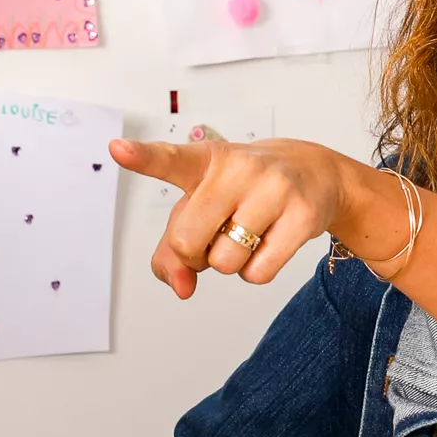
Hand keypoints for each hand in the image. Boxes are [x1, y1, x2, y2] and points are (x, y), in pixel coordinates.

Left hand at [108, 131, 390, 297]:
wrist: (318, 173)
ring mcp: (274, 189)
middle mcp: (239, 168)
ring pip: (225, 262)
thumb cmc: (246, 191)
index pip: (169, 159)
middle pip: (188, 241)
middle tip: (216, 236)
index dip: (142, 157)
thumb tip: (180, 287)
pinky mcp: (303, 216)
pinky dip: (256, 271)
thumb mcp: (203, 206)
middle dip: (196, 254)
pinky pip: (259, 273)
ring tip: (249, 234)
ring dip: (230, 263)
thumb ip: (173, 249)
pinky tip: (270, 244)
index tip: (118, 149)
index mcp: (205, 160)